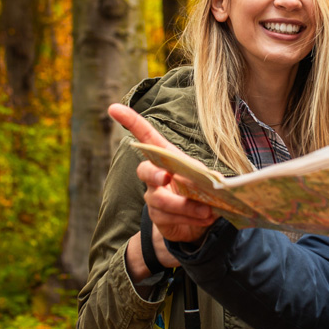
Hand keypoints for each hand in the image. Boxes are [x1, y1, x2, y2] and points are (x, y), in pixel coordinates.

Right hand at [109, 104, 216, 243]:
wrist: (199, 220)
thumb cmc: (200, 190)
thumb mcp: (206, 178)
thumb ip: (207, 177)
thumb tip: (213, 182)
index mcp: (167, 158)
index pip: (146, 137)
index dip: (131, 122)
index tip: (114, 108)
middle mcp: (155, 175)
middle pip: (145, 171)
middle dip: (154, 174)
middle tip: (167, 177)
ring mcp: (153, 197)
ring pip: (160, 200)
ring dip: (186, 206)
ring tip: (207, 211)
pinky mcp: (158, 217)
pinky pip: (170, 218)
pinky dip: (191, 218)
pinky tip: (206, 217)